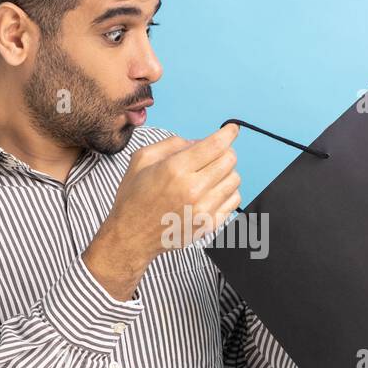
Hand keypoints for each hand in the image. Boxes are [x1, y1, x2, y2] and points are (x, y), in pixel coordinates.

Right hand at [83, 124, 240, 299]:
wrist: (132, 237)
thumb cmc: (134, 199)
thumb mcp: (142, 160)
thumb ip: (171, 144)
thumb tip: (197, 142)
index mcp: (175, 169)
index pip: (215, 145)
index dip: (228, 133)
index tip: (231, 129)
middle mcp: (192, 189)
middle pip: (229, 159)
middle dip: (224, 151)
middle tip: (213, 154)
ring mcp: (203, 209)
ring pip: (235, 179)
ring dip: (226, 172)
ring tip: (210, 175)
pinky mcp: (209, 224)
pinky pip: (234, 200)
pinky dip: (228, 192)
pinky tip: (212, 191)